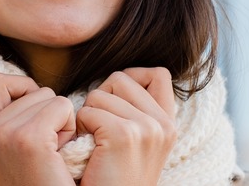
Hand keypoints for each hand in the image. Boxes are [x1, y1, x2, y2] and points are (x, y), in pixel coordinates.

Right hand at [0, 72, 76, 185]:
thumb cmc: (44, 181)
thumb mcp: (15, 149)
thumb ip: (15, 120)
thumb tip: (32, 88)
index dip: (22, 88)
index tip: (36, 114)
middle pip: (32, 89)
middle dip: (48, 112)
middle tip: (48, 148)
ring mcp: (5, 134)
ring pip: (50, 96)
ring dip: (61, 121)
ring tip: (55, 153)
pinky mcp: (29, 139)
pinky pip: (62, 107)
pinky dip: (70, 127)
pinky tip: (62, 153)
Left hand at [77, 67, 176, 185]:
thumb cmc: (111, 179)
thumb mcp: (136, 143)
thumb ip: (135, 111)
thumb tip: (117, 79)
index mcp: (169, 125)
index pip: (158, 74)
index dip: (132, 77)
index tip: (115, 101)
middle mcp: (164, 125)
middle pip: (121, 78)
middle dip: (102, 97)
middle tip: (98, 130)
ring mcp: (147, 129)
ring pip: (100, 93)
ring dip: (87, 114)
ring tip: (93, 143)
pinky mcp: (124, 135)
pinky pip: (87, 112)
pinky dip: (79, 128)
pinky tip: (86, 151)